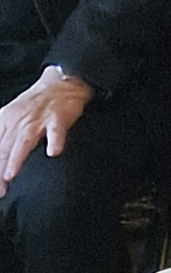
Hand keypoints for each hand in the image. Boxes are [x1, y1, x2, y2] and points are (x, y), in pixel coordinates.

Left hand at [0, 69, 91, 194]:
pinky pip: (57, 130)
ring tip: (11, 174)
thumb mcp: (9, 117)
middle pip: (4, 149)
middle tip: (0, 189)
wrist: (61, 82)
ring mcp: (38, 119)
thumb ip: (2, 137)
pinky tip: (54, 151)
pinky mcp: (59, 117)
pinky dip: (55, 140)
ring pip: (24, 141)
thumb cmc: (36, 104)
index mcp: (3, 121)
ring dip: (16, 158)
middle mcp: (18, 121)